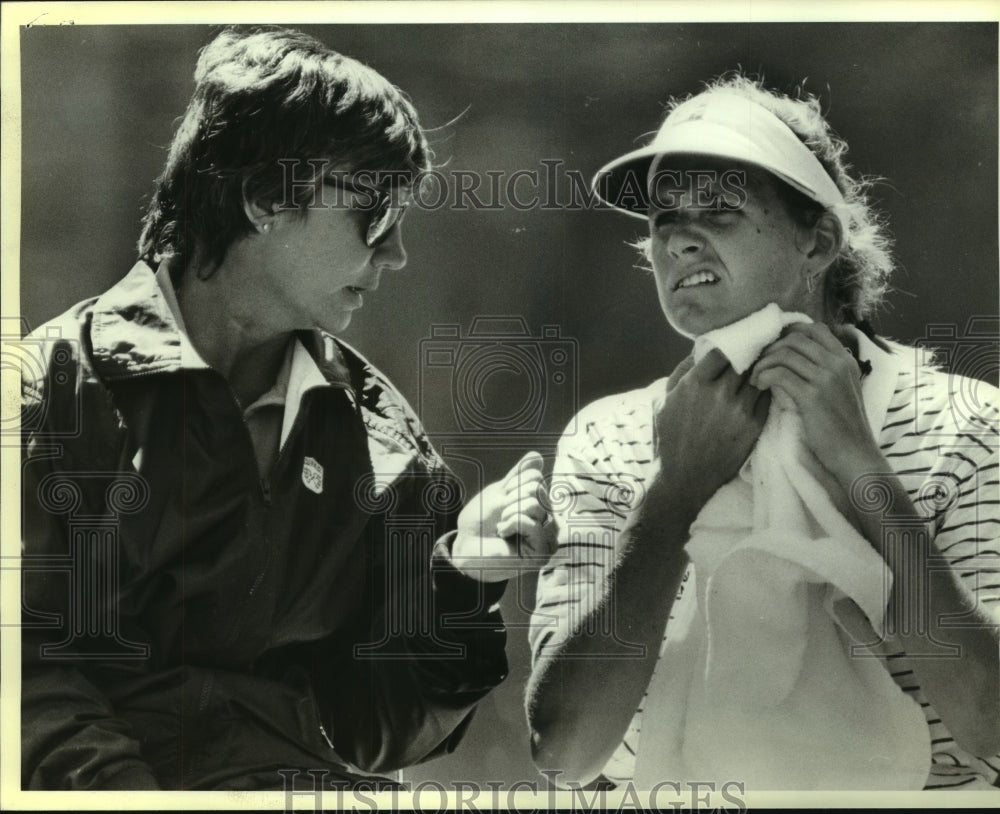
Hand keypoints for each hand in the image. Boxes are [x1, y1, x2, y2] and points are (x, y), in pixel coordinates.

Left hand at [452, 451, 557, 581]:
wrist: (466, 547)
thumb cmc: (480, 522)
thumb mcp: (499, 492)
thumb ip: (518, 475)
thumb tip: (537, 456)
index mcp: (539, 502)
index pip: (535, 475)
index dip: (511, 484)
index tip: (502, 500)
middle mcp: (548, 518)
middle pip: (537, 487)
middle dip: (511, 498)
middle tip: (501, 515)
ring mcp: (547, 535)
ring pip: (535, 503)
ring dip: (509, 512)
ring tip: (502, 526)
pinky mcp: (541, 550)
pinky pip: (529, 521)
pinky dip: (510, 524)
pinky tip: (504, 534)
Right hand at [653, 348, 769, 511]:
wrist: (685, 478)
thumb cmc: (670, 438)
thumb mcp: (664, 401)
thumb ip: (682, 372)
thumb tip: (700, 349)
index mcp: (695, 383)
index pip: (723, 350)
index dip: (731, 345)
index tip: (736, 343)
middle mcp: (719, 392)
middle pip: (745, 360)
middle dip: (750, 354)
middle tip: (758, 347)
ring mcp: (739, 409)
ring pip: (759, 377)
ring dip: (761, 371)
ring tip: (764, 367)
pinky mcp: (754, 425)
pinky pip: (767, 398)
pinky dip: (766, 390)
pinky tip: (765, 389)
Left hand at [748, 322, 884, 486]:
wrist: (855, 455)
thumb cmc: (843, 428)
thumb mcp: (840, 390)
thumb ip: (825, 372)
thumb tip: (793, 359)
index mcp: (846, 360)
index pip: (815, 329)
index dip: (789, 333)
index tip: (774, 348)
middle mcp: (838, 364)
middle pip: (796, 338)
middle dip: (771, 348)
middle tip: (759, 365)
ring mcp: (827, 379)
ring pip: (785, 354)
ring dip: (764, 363)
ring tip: (756, 379)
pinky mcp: (813, 396)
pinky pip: (780, 374)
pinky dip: (764, 376)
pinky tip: (760, 386)